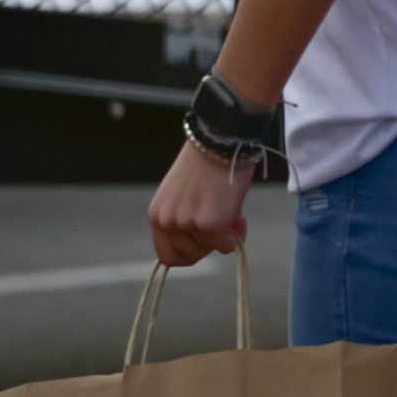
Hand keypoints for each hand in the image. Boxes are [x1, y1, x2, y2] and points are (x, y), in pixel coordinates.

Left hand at [150, 139, 253, 266]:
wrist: (220, 140)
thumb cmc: (207, 163)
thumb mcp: (183, 196)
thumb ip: (185, 218)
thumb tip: (206, 239)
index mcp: (158, 215)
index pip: (167, 256)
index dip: (189, 253)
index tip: (205, 241)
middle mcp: (167, 222)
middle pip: (191, 255)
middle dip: (210, 243)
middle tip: (224, 221)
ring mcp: (187, 223)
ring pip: (211, 249)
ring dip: (224, 237)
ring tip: (231, 212)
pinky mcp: (210, 223)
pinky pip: (227, 244)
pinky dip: (236, 235)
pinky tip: (238, 216)